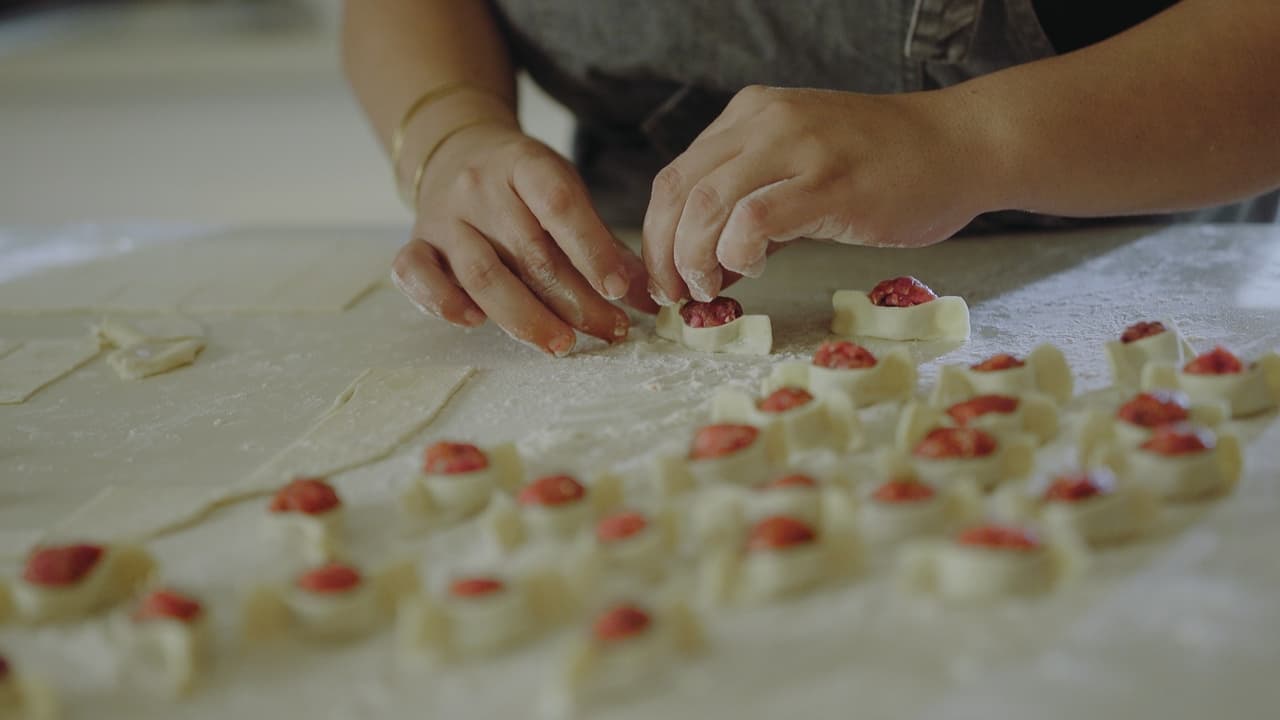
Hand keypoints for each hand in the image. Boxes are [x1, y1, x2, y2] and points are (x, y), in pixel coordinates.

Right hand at [392, 123, 656, 355]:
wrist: (457, 153)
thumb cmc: (525, 185)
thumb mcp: (566, 192)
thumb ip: (604, 244)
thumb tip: (649, 298)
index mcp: (524, 164)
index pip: (559, 205)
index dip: (592, 250)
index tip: (620, 290)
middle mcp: (479, 187)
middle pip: (528, 253)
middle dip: (575, 301)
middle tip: (609, 330)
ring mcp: (444, 217)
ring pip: (482, 274)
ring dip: (525, 317)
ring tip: (562, 344)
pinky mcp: (417, 242)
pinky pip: (415, 273)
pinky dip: (442, 302)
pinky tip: (475, 322)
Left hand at [642, 86, 991, 302]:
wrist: (962, 146)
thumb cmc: (887, 167)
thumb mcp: (802, 167)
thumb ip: (752, 203)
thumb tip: (705, 264)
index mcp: (751, 115)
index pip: (676, 177)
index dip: (656, 235)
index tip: (664, 280)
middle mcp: (766, 121)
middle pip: (679, 192)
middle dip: (664, 254)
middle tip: (675, 297)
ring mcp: (798, 148)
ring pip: (707, 204)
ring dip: (695, 259)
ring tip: (710, 291)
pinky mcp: (830, 183)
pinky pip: (756, 219)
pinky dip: (738, 253)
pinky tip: (753, 270)